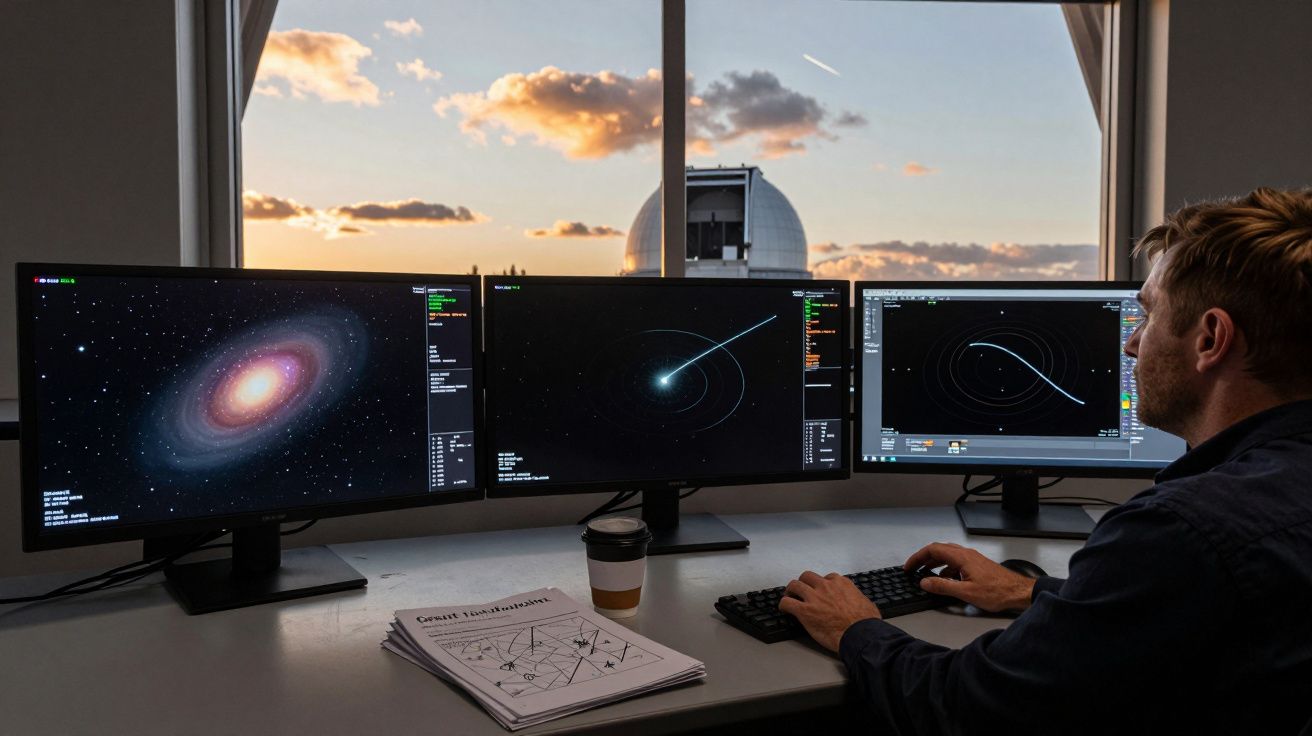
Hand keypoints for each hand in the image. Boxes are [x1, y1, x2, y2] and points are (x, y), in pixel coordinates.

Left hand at [778, 570, 880, 652]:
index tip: (820, 592)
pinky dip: (783, 605)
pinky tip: (784, 609)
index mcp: (841, 583)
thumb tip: (862, 602)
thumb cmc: (865, 623)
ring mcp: (814, 597)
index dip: (821, 586)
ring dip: (791, 591)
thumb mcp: (867, 604)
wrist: (859, 635)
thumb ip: (859, 599)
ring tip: (789, 597)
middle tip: (801, 591)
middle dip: (804, 583)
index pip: (826, 578)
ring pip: (794, 585)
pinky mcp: (804, 610)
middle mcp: (826, 586)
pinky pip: (787, 602)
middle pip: (807, 577)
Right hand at [904, 543, 1036, 612]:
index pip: (933, 550)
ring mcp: (973, 559)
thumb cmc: (997, 592)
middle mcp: (966, 554)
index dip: (918, 557)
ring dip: (934, 563)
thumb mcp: (966, 592)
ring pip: (948, 556)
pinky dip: (946, 568)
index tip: (909, 567)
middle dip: (924, 559)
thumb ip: (943, 586)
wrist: (1018, 592)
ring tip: (926, 575)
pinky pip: (956, 562)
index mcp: (962, 557)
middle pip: (939, 550)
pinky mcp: (977, 565)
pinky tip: (946, 580)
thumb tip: (924, 582)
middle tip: (914, 569)